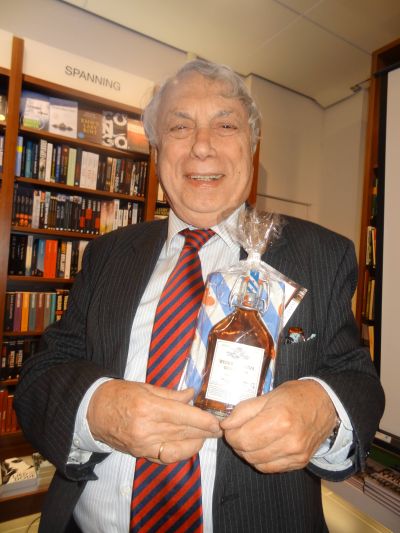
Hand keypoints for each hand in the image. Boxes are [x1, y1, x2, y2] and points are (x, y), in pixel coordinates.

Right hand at [87, 380, 221, 462]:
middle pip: (184, 433)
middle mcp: (147, 429)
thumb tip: (191, 396)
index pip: (184, 416)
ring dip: (195, 443)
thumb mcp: (145, 387)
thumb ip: (171, 394)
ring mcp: (143, 445)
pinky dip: (180, 452)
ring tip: (206, 436)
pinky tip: (189, 445)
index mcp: (149, 408)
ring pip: (178, 448)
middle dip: (204, 432)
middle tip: (219, 429)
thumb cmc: (119, 394)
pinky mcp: (140, 454)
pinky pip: (166, 457)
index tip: (217, 422)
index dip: (204, 420)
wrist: (92, 411)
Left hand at [220, 380, 336, 472]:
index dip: (230, 434)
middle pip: (248, 452)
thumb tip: (225, 424)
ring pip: (257, 462)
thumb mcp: (268, 395)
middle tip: (238, 431)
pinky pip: (270, 468)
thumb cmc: (296, 396)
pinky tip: (262, 446)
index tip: (230, 426)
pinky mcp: (300, 462)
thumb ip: (244, 410)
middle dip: (237, 443)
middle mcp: (289, 440)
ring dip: (247, 452)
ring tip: (250, 437)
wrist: (325, 404)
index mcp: (280, 419)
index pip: (242, 438)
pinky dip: (260, 459)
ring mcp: (296, 454)